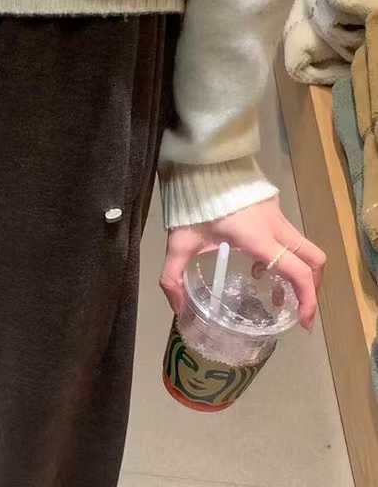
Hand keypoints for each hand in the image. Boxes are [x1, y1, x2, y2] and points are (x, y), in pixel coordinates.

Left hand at [159, 197, 326, 330]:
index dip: (307, 298)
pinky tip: (259, 267)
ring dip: (296, 272)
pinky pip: (289, 237)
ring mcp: (279, 214)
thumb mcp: (178, 245)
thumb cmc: (192, 207)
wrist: (202, 165)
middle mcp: (277, 226)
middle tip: (298, 310)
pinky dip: (285, 257)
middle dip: (311, 287)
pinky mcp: (274, 207)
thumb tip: (179, 309)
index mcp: (259, 238)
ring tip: (276, 293)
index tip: (304, 321)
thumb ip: (173, 279)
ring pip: (304, 248)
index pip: (296, 270)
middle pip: (313, 259)